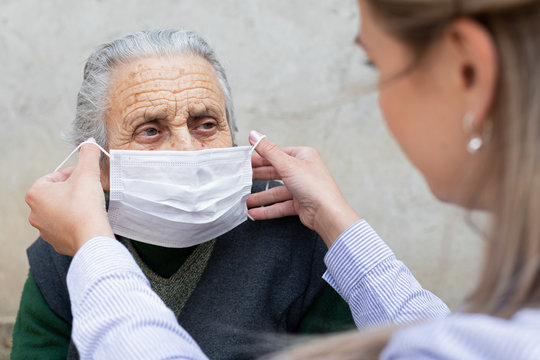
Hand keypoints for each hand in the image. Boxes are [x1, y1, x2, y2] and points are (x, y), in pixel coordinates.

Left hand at [25, 139, 113, 255]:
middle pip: (56, 194)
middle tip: (88, 189)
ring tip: (89, 205)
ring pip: (60, 211)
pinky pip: (65, 227)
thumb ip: (88, 154)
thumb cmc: (85, 206)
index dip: (72, 174)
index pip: (54, 176)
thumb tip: (89, 142)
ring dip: (73, 206)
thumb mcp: (88, 173)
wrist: (91, 236)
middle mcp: (35, 213)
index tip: (85, 176)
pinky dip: (75, 222)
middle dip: (72, 190)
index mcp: (36, 194)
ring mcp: (44, 230)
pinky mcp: (57, 242)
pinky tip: (87, 219)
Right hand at [247, 131, 360, 247]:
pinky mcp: (300, 204)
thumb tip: (254, 134)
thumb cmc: (315, 186)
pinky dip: (267, 209)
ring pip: (276, 191)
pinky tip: (254, 212)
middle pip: (274, 173)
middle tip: (240, 179)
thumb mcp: (287, 164)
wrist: (327, 213)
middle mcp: (302, 171)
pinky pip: (279, 205)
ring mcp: (301, 188)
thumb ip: (268, 150)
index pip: (276, 154)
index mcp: (303, 156)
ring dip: (261, 197)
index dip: (259, 158)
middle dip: (257, 178)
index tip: (244, 161)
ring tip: (245, 201)